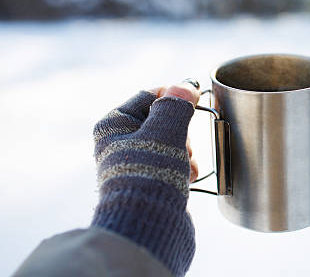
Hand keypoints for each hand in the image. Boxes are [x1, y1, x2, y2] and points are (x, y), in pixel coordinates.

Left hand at [91, 80, 201, 276]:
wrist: (147, 226)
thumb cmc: (150, 174)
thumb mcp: (165, 131)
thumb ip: (176, 105)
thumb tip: (184, 86)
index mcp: (113, 124)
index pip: (148, 95)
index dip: (173, 96)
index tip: (194, 100)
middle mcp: (120, 142)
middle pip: (162, 119)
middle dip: (181, 130)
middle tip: (183, 142)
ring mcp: (135, 164)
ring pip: (171, 142)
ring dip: (185, 150)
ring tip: (184, 164)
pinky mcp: (150, 182)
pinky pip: (172, 163)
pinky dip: (183, 168)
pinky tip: (186, 177)